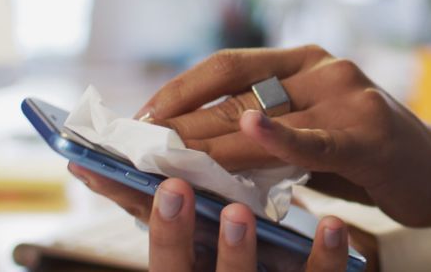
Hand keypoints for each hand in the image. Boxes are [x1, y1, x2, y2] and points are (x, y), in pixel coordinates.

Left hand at [135, 45, 430, 242]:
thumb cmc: (370, 156)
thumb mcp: (313, 135)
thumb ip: (268, 131)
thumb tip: (199, 147)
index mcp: (305, 60)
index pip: (228, 67)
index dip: (180, 89)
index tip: (137, 117)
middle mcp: (323, 66)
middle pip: (237, 92)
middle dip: (181, 122)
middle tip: (134, 145)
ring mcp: (348, 94)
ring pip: (264, 116)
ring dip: (207, 140)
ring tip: (163, 156)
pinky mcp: (368, 132)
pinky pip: (314, 138)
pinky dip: (279, 137)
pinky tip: (247, 131)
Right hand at [146, 177, 347, 270]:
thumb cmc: (241, 262)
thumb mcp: (203, 244)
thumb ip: (170, 211)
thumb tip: (99, 169)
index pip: (163, 257)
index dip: (154, 225)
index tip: (153, 184)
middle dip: (177, 236)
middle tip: (175, 188)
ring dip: (237, 251)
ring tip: (237, 212)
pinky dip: (325, 255)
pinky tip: (331, 224)